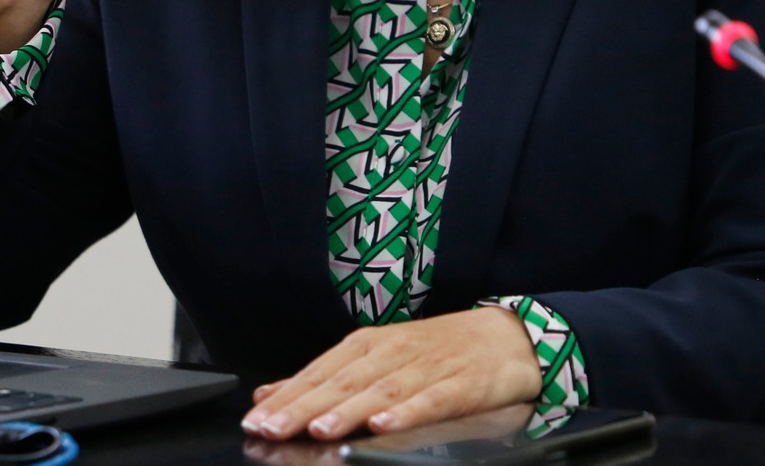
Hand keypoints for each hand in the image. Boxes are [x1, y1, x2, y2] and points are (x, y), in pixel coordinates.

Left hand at [241, 308, 542, 440]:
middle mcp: (393, 351)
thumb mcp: (377, 356)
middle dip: (304, 406)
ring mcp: (428, 366)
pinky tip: (384, 425)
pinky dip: (406, 411)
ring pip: (381, 390)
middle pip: (343, 381)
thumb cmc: (437, 350)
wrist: (508, 336)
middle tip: (272, 427)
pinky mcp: (462, 384)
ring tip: (319, 428)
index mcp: (369, 345)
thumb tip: (271, 393)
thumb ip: (326, 377)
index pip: (320, 371)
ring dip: (347, 409)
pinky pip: (431, 400)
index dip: (287, 395)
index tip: (256, 418)